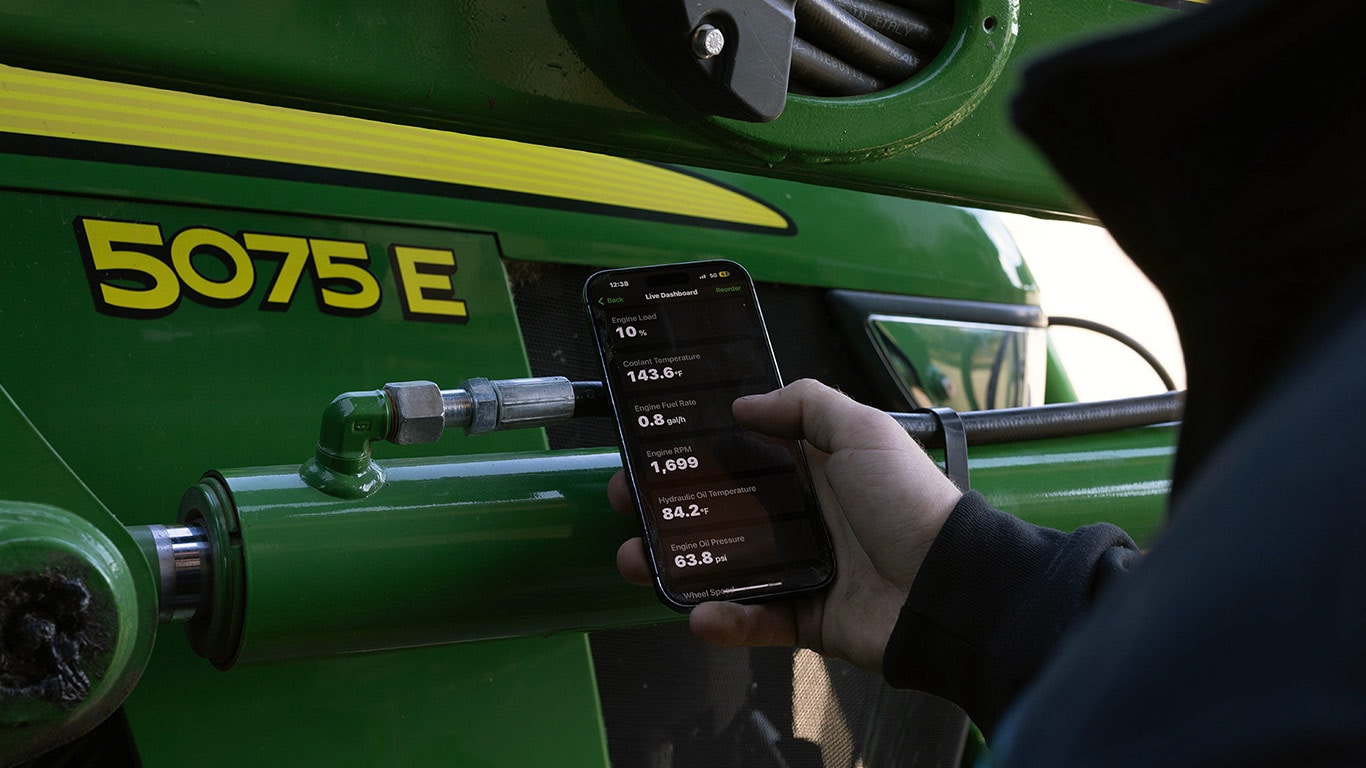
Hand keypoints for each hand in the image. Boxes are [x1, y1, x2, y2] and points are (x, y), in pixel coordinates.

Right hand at [610, 378, 961, 671]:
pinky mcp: (805, 619)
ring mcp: (802, 569)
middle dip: (668, 510)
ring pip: (724, 568)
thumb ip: (806, 404)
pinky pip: (755, 620)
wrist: (950, 587)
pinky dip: (725, 621)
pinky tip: (699, 614)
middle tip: (628, 505)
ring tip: (636, 562)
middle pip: (720, 512)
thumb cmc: (911, 502)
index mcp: (814, 469)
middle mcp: (803, 517)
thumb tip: (745, 403)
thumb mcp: (863, 430)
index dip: (696, 453)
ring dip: (677, 567)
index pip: (741, 456)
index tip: (651, 451)